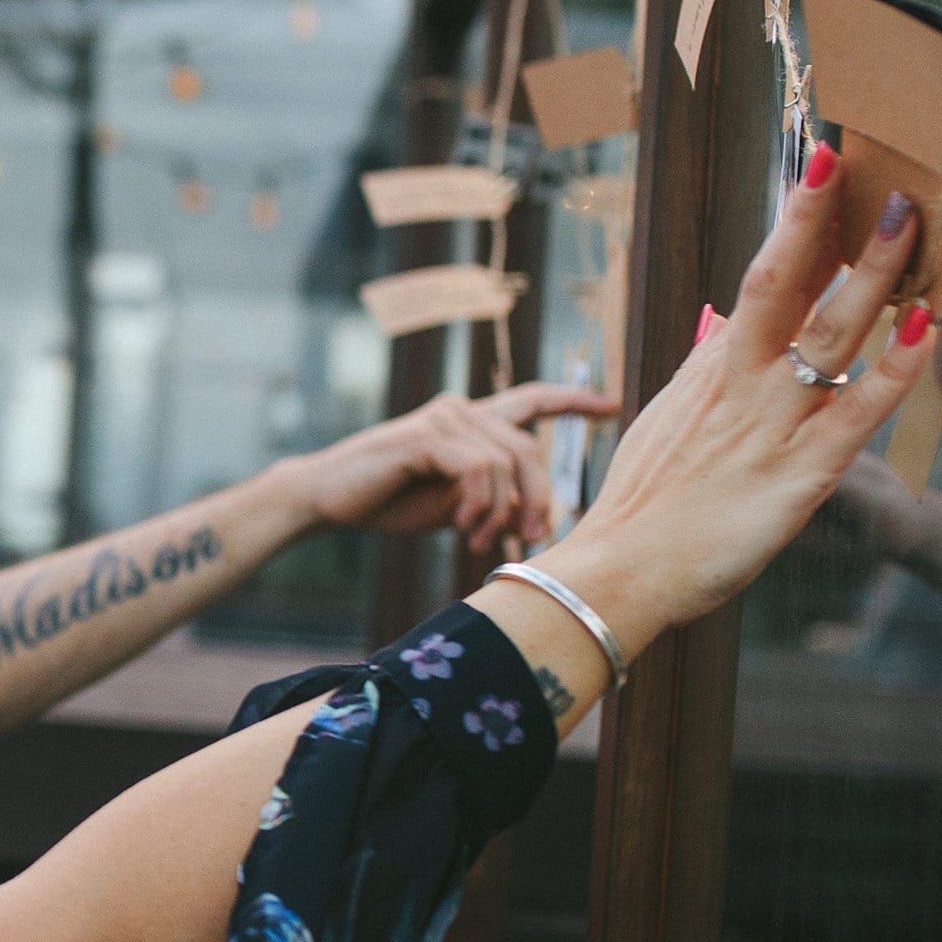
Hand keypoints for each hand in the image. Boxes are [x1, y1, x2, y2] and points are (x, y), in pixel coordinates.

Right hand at [292, 381, 617, 554]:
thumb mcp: (453, 503)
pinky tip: (463, 527)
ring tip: (481, 541)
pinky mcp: (426, 436)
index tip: (612, 406)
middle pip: (530, 448)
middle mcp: (462, 410)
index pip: (532, 400)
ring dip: (502, 511)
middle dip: (540, 497)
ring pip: (509, 462)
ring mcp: (444, 418)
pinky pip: (479, 469)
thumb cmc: (388, 501)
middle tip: (531, 540)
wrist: (329, 499)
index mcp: (471, 421)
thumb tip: (531, 517)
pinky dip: (479, 505)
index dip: (573, 401)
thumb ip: (492, 498)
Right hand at [536, 148, 938, 657]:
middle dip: (827, 220)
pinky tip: (929, 332)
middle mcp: (741, 384)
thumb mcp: (665, 419)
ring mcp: (771, 425)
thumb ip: (699, 364)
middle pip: (787, 283)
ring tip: (912, 218)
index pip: (762, 276)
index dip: (798, 218)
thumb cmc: (642, 504)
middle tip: (870, 162)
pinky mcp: (799, 476)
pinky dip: (897, 371)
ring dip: (874, 274)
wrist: (618, 572)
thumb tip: (714, 315)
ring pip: (830, 334)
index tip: (829, 163)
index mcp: (711, 368)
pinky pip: (858, 413)